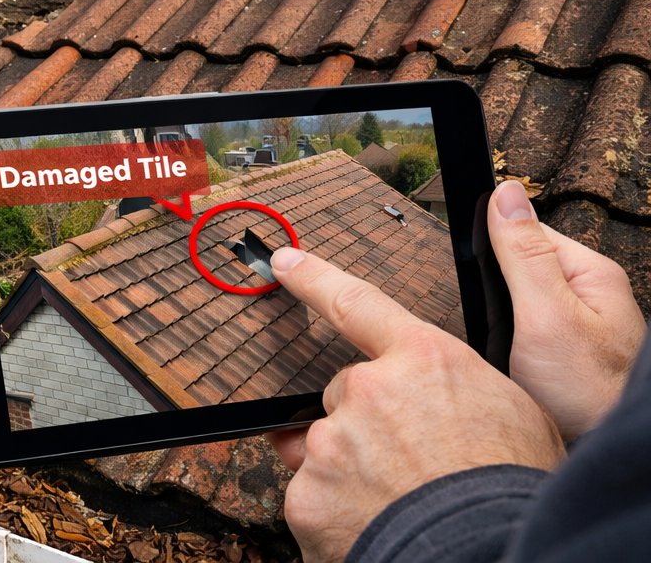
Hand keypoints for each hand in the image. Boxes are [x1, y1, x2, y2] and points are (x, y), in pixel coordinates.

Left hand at [263, 247, 562, 562]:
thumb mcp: (508, 409)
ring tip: (401, 497)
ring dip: (353, 467)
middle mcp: (368, 389)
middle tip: (410, 458)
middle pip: (347, 393)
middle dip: (368, 421)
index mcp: (421, 358)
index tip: (284, 262)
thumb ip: (451, 386)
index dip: (314, 278)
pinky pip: (316, 497)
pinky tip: (377, 522)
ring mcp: (332, 441)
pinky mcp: (310, 493)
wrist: (491, 552)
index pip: (355, 303)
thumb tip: (435, 395)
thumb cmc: (510, 487)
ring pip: (329, 447)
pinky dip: (338, 512)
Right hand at [488, 180, 644, 438]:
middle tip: (501, 329)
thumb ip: (522, 253)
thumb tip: (505, 192)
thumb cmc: (590, 394)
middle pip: (515, 269)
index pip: (524, 231)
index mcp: (590, 273)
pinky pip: (519, 336)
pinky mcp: (562, 354)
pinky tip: (511, 370)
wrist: (604, 454)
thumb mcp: (546, 315)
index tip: (481, 282)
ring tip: (507, 355)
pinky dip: (506, 351)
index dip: (490, 252)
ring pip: (513, 306)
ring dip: (497, 327)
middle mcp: (587, 295)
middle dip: (493, 297)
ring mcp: (576, 326)